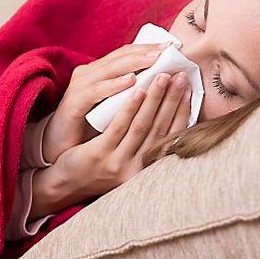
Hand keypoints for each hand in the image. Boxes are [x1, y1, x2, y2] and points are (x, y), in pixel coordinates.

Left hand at [30, 71, 190, 217]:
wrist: (69, 183)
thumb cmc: (102, 165)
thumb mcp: (129, 158)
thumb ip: (147, 142)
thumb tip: (171, 112)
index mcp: (148, 167)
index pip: (172, 136)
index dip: (183, 111)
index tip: (191, 88)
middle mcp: (137, 167)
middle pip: (160, 128)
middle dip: (172, 99)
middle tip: (180, 75)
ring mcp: (118, 162)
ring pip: (142, 126)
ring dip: (154, 99)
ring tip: (162, 76)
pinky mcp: (100, 155)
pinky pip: (118, 128)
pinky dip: (129, 108)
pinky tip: (137, 90)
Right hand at [42, 43, 168, 163]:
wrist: (60, 147)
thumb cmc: (91, 128)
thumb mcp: (115, 107)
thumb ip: (133, 94)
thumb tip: (166, 86)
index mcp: (100, 73)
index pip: (127, 53)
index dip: (149, 48)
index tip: (173, 47)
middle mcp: (89, 74)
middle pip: (120, 56)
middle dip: (146, 52)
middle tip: (168, 50)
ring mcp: (79, 86)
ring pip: (109, 69)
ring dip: (134, 63)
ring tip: (155, 60)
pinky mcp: (73, 103)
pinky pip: (95, 91)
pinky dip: (114, 85)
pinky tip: (131, 82)